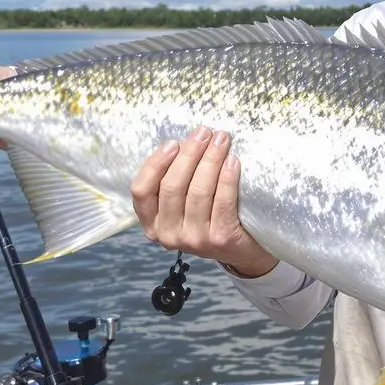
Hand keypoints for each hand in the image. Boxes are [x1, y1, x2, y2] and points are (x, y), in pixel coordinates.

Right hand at [130, 125, 278, 277]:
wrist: (242, 251)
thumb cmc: (209, 217)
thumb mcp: (182, 205)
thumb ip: (175, 181)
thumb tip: (185, 142)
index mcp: (152, 224)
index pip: (141, 191)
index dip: (155, 164)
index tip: (173, 143)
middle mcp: (168, 235)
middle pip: (172, 186)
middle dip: (189, 153)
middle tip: (204, 133)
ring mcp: (194, 240)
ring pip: (198, 191)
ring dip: (211, 159)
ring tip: (221, 140)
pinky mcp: (220, 239)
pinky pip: (223, 201)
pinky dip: (227, 177)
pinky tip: (233, 161)